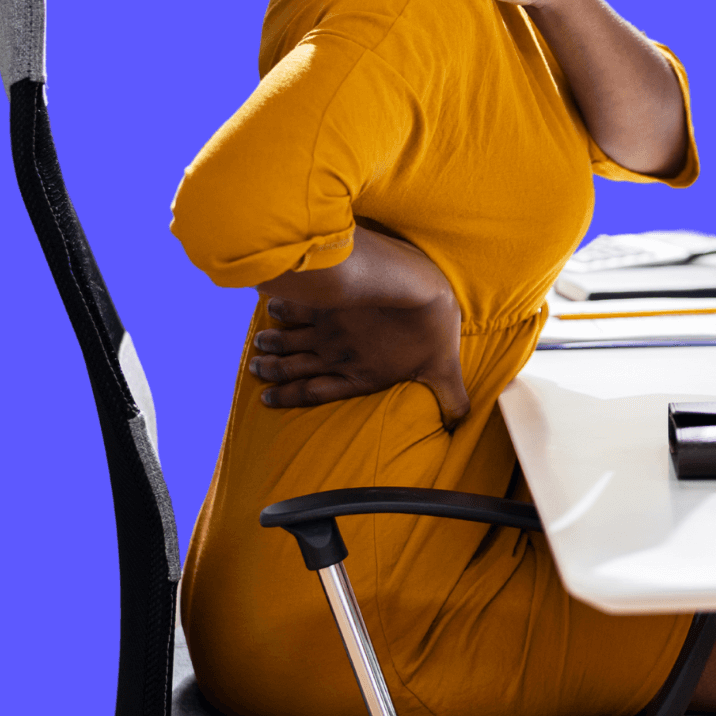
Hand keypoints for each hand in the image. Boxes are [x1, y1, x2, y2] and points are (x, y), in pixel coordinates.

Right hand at [249, 293, 469, 426]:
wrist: (419, 290)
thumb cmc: (433, 332)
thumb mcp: (446, 370)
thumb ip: (451, 399)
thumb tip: (460, 425)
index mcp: (360, 375)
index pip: (315, 393)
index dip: (289, 397)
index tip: (266, 399)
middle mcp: (337, 355)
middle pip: (295, 366)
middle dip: (272, 370)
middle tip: (255, 369)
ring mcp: (329, 329)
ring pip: (290, 339)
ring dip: (272, 343)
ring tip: (258, 346)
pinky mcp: (330, 301)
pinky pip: (299, 307)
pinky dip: (282, 308)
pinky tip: (272, 307)